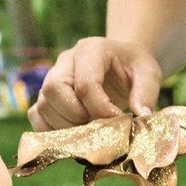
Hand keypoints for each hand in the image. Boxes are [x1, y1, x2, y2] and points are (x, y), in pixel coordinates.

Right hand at [28, 37, 162, 130]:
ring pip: (43, 105)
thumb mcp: (149, 72)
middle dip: (76, 116)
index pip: (85, 83)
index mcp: (90, 49)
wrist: (121, 62)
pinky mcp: (46, 96)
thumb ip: (146, 92)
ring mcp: (51, 77)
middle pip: (53, 89)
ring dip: (65, 127)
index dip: (101, 109)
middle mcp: (65, 61)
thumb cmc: (134, 66)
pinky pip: (36, 115)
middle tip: (99, 127)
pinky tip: (74, 136)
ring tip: (91, 132)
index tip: (120, 122)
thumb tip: (141, 115)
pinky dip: (50, 131)